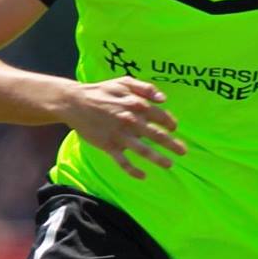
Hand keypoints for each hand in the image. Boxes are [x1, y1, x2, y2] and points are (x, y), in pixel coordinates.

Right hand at [62, 77, 186, 178]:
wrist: (74, 102)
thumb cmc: (101, 91)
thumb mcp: (123, 82)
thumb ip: (145, 88)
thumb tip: (164, 99)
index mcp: (136, 104)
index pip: (161, 117)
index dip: (170, 123)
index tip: (174, 128)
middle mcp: (130, 121)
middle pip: (157, 136)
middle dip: (172, 145)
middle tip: (183, 152)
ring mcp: (119, 135)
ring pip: (143, 150)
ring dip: (158, 159)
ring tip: (170, 164)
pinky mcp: (108, 145)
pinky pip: (122, 161)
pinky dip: (132, 170)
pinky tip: (142, 176)